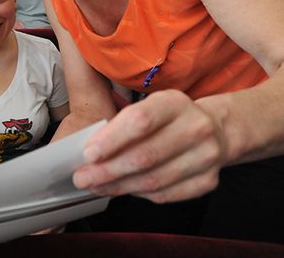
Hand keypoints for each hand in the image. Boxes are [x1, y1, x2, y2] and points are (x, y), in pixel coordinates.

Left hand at [72, 90, 225, 202]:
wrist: (215, 130)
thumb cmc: (168, 119)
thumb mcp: (148, 108)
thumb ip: (121, 125)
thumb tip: (89, 152)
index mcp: (174, 103)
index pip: (140, 121)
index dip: (111, 140)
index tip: (88, 154)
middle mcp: (195, 128)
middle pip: (145, 156)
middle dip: (107, 170)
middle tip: (82, 178)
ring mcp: (206, 156)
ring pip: (153, 179)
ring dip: (119, 186)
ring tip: (96, 186)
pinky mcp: (208, 181)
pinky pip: (165, 194)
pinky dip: (138, 194)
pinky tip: (122, 189)